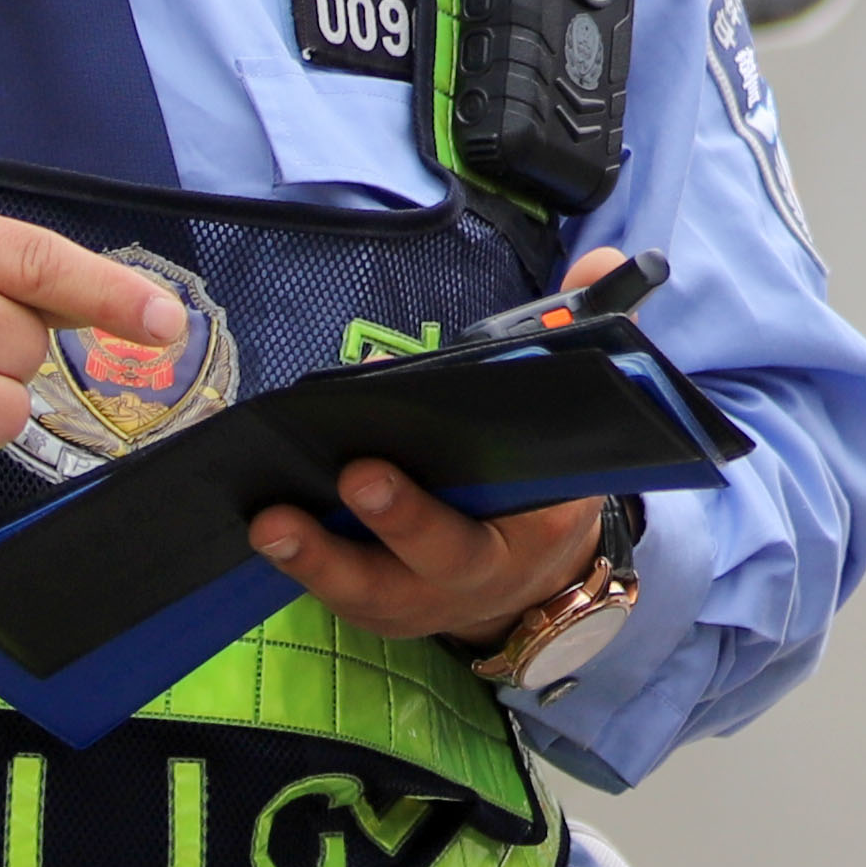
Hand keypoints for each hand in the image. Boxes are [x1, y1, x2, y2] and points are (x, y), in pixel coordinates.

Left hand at [249, 247, 628, 648]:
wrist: (531, 575)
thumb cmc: (539, 476)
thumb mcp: (576, 409)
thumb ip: (585, 330)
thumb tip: (604, 257)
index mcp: (544, 520)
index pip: (535, 499)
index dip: (514, 476)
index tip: (476, 439)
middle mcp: (485, 571)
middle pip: (446, 553)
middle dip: (405, 518)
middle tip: (360, 475)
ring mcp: (429, 601)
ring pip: (376, 589)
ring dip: (323, 559)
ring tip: (274, 521)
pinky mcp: (382, 610)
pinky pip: (339, 596)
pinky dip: (300, 569)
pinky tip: (261, 529)